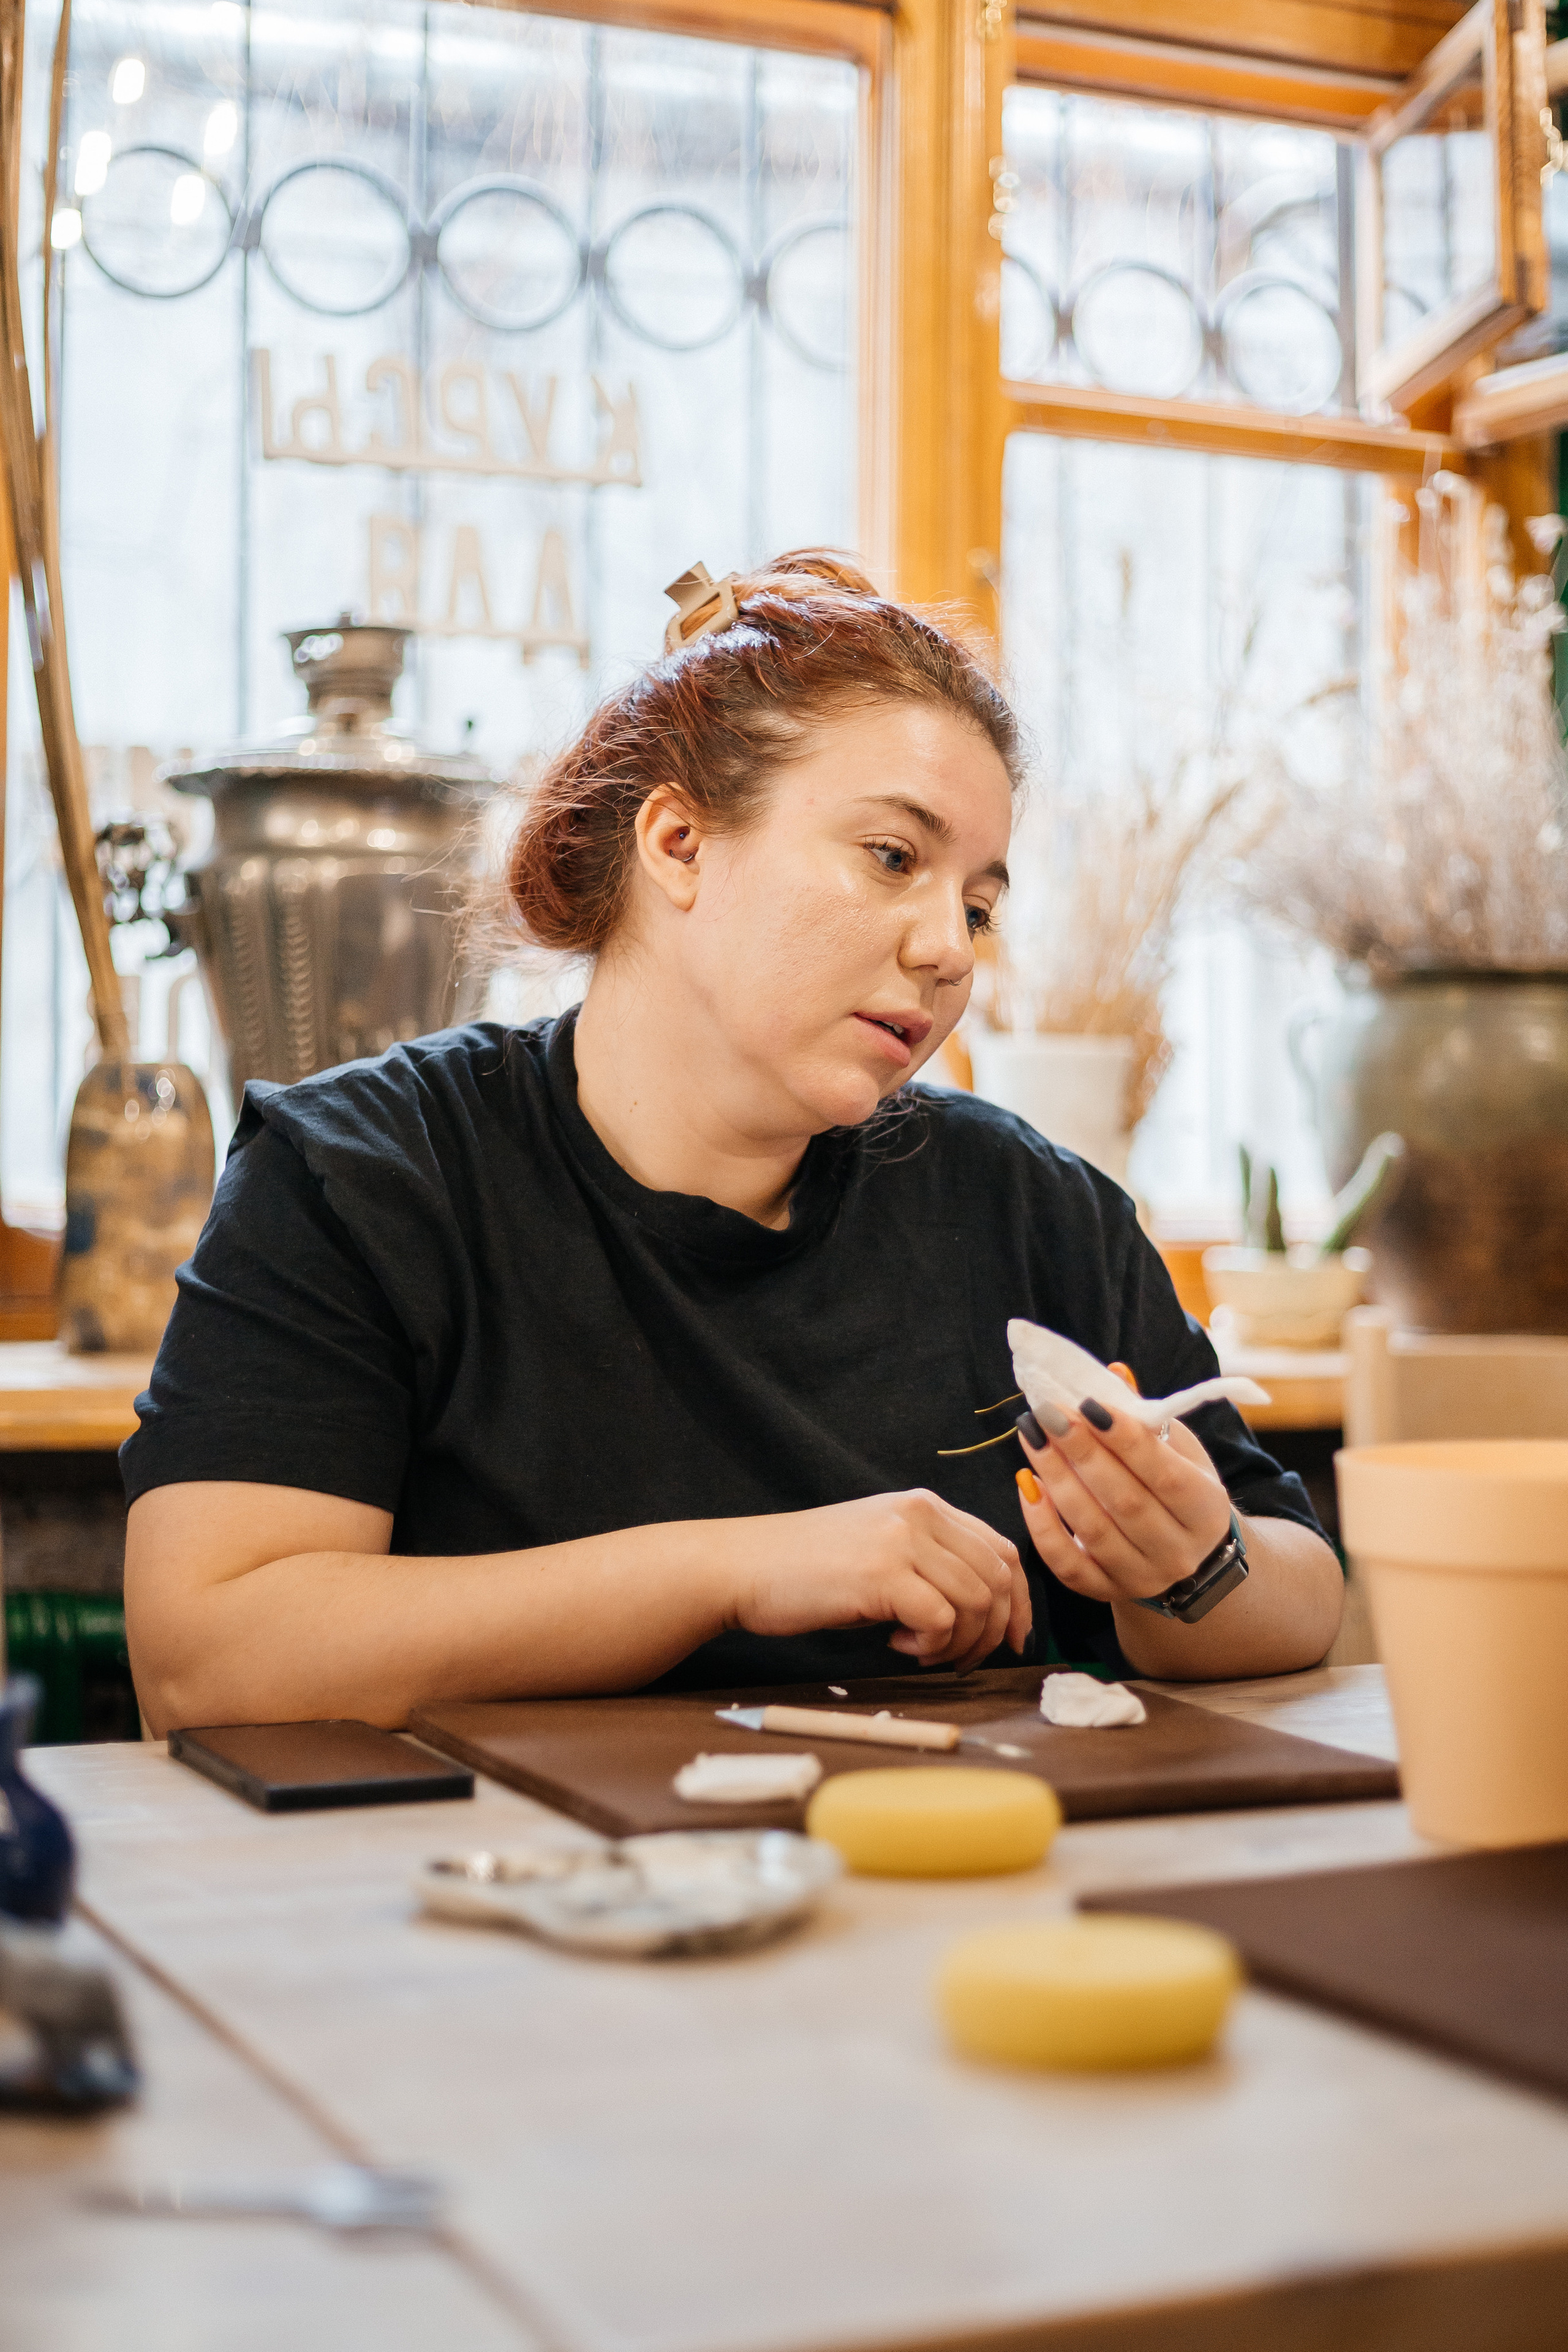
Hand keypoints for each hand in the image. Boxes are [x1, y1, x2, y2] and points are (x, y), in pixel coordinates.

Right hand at [732, 1491, 1031, 1670]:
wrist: (743, 1566)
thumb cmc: (807, 1569)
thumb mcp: (880, 1547)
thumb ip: (929, 1561)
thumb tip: (985, 1610)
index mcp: (924, 1505)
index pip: (1002, 1549)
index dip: (1018, 1601)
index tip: (1012, 1639)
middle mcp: (920, 1513)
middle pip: (999, 1578)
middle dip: (992, 1631)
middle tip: (957, 1660)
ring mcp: (902, 1540)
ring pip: (976, 1601)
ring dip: (957, 1642)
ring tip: (917, 1652)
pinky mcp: (882, 1573)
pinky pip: (941, 1618)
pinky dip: (929, 1645)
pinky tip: (895, 1645)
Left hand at [1014, 1386, 1231, 1606]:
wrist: (1188, 1557)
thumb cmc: (1178, 1488)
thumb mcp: (1180, 1451)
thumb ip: (1148, 1417)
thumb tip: (1113, 1372)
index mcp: (1206, 1510)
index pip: (1165, 1475)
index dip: (1126, 1440)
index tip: (1088, 1404)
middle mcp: (1179, 1551)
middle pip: (1125, 1501)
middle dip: (1082, 1453)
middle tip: (1048, 1413)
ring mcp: (1143, 1577)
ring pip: (1093, 1530)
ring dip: (1056, 1479)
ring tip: (1031, 1436)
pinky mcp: (1107, 1592)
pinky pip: (1068, 1565)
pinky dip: (1043, 1527)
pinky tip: (1027, 1486)